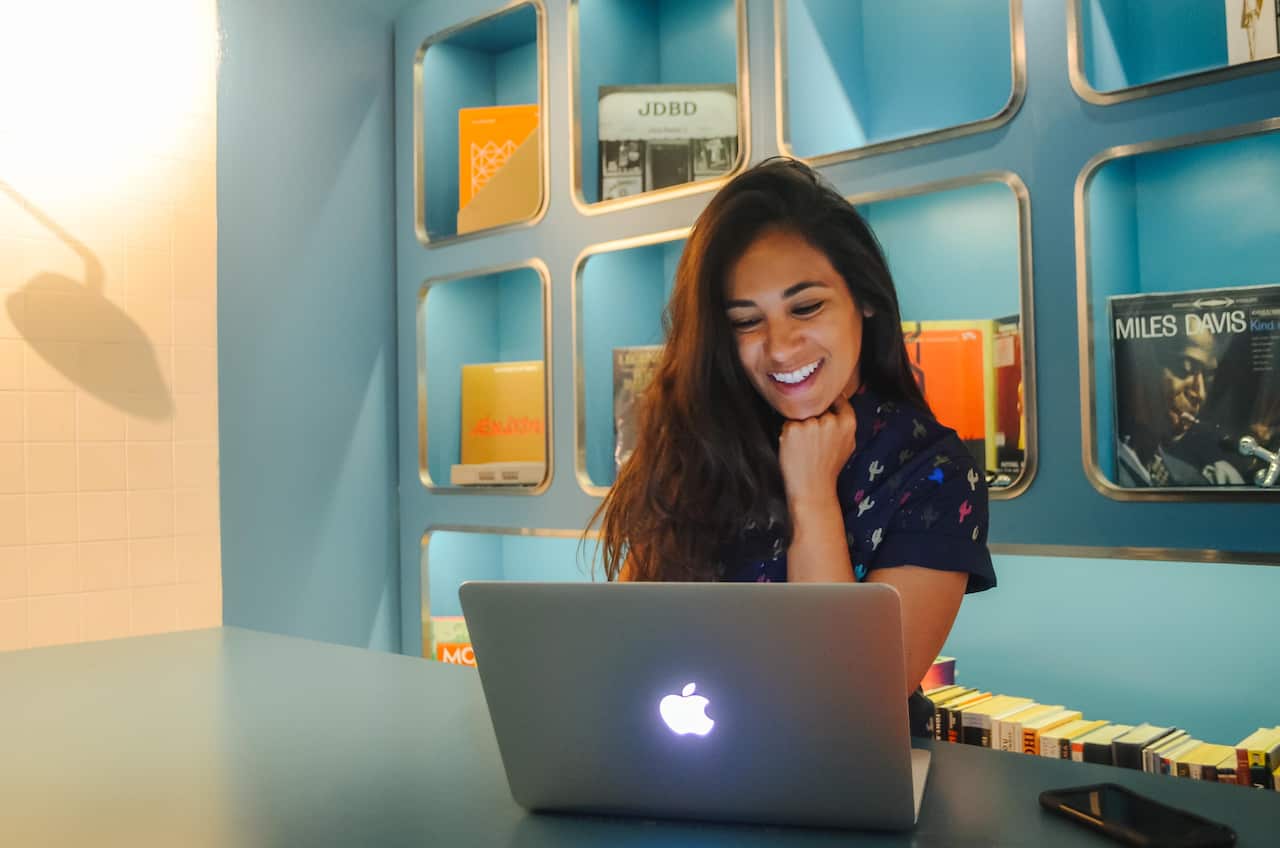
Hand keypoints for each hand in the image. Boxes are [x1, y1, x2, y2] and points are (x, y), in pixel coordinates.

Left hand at [778, 394, 857, 511]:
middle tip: (813, 440)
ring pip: (802, 414)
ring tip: (804, 446)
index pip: (838, 399)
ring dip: (800, 426)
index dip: (829, 404)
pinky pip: (788, 423)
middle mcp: (830, 420)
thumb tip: (840, 400)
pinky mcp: (792, 429)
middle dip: (813, 417)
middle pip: (817, 406)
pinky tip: (795, 448)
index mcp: (847, 423)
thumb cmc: (829, 468)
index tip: (823, 411)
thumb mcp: (848, 444)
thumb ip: (845, 424)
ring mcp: (810, 424)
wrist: (813, 488)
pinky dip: (788, 434)